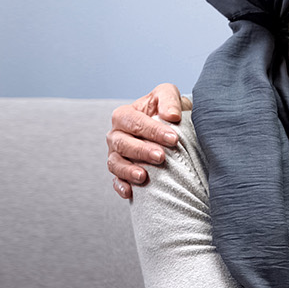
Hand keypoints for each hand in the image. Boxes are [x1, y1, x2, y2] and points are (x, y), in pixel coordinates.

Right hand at [108, 83, 191, 198]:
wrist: (172, 127)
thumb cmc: (166, 110)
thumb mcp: (168, 95)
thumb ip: (169, 99)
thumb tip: (171, 116)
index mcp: (124, 115)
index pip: (133, 121)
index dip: (152, 130)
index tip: (173, 139)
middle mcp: (116, 135)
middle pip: (122, 143)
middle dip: (141, 150)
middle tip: (161, 156)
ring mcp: (116, 154)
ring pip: (115, 163)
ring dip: (128, 170)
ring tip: (143, 176)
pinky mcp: (121, 172)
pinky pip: (116, 180)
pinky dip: (121, 186)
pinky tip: (130, 192)